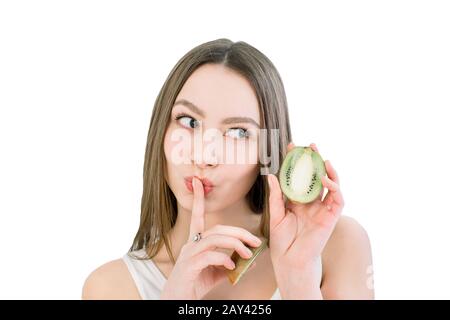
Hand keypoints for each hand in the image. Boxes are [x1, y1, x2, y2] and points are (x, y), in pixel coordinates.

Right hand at [160, 177, 261, 299]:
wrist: (177, 301)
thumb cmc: (194, 285)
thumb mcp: (216, 273)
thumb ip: (231, 263)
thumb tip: (251, 258)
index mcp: (196, 242)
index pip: (198, 216)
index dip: (199, 199)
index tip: (199, 183)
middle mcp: (191, 244)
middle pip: (218, 228)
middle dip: (240, 232)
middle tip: (256, 241)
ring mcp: (188, 254)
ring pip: (215, 239)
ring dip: (235, 245)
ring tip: (248, 254)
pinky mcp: (189, 266)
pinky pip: (209, 256)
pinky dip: (224, 259)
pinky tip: (231, 267)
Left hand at [268, 143, 343, 296]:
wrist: (289, 260)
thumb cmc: (282, 241)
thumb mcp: (275, 215)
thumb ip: (275, 196)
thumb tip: (271, 176)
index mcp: (298, 200)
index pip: (298, 176)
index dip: (296, 161)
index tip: (291, 146)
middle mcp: (312, 202)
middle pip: (316, 177)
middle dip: (315, 160)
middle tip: (310, 146)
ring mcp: (322, 209)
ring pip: (331, 185)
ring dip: (329, 171)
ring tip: (322, 159)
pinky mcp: (331, 217)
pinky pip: (337, 200)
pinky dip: (334, 188)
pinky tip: (326, 179)